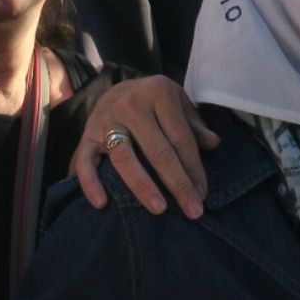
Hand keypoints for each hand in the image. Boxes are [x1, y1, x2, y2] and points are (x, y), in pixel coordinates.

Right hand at [72, 76, 219, 217]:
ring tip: (160, 210)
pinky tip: (102, 203)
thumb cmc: (152, 102)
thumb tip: (213, 144)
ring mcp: (106, 120)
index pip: (181, 138)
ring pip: (124, 158)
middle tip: (193, 211)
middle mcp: (131, 104)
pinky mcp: (86, 135)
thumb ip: (194, 124)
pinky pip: (85, 161)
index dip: (194, 168)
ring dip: (143, 187)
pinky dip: (90, 183)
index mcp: (158, 92)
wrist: (113, 87)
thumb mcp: (177, 102)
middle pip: (158, 151)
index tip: (202, 194)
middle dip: (178, 184)